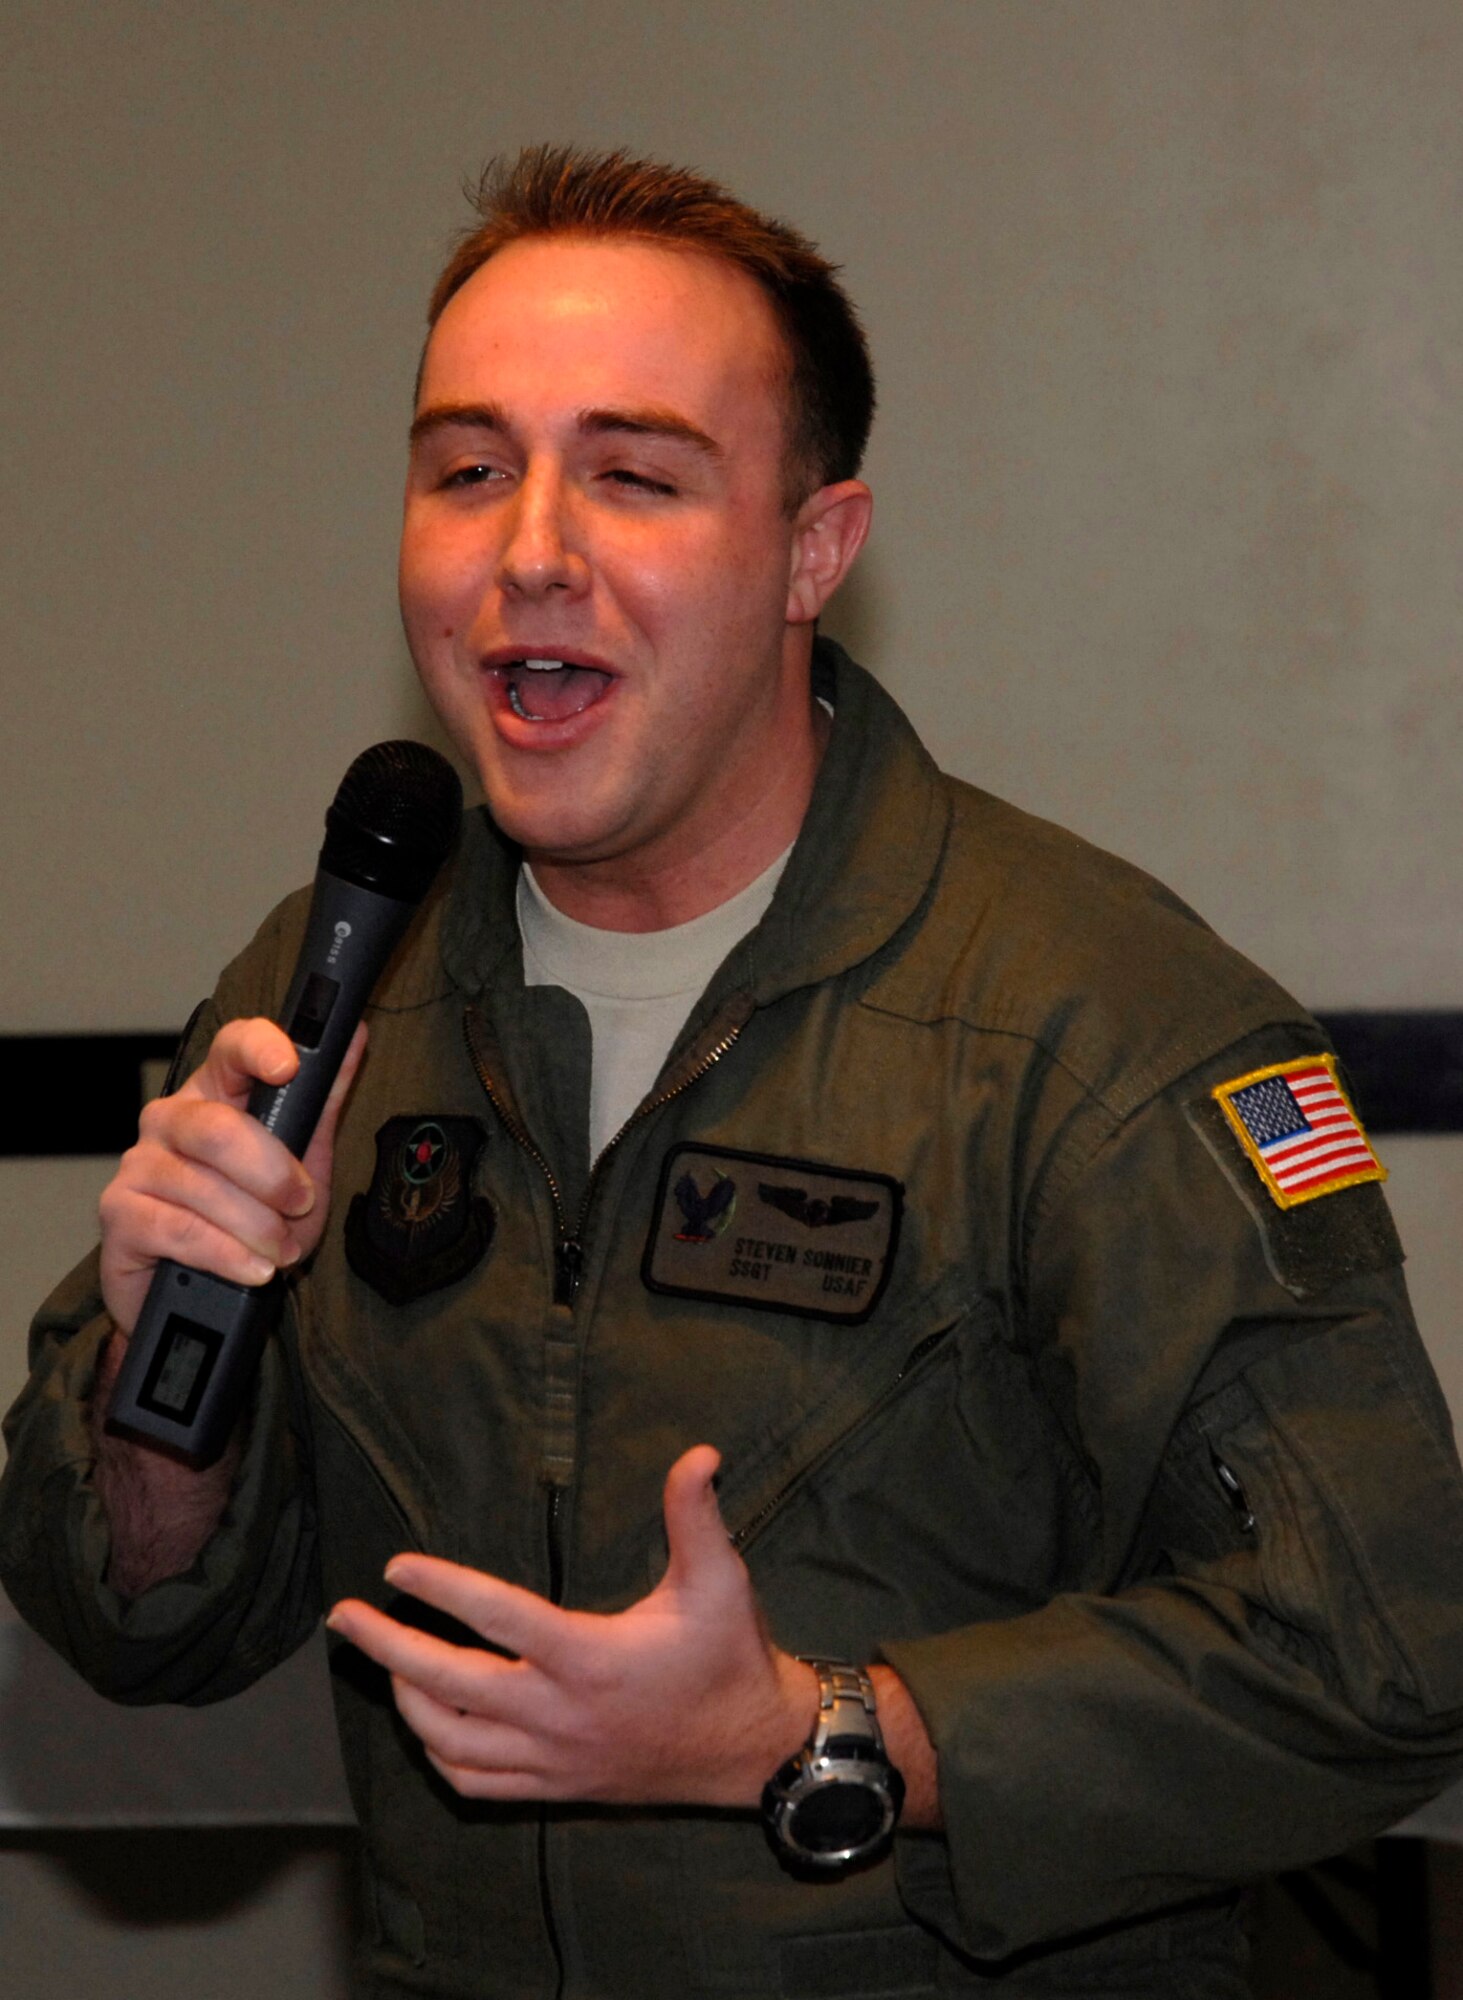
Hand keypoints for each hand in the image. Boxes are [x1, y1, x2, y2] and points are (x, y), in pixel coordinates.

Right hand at [98, 1016, 366, 1334]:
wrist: (204, 1295)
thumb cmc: (251, 1220)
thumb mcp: (301, 1163)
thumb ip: (321, 1105)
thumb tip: (355, 1039)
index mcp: (215, 1092)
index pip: (231, 1048)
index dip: (258, 1048)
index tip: (287, 1066)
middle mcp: (169, 1118)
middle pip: (218, 1130)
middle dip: (272, 1176)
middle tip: (301, 1205)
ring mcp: (138, 1164)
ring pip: (203, 1187)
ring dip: (257, 1227)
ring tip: (280, 1250)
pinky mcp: (119, 1213)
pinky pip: (180, 1230)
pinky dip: (228, 1254)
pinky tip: (252, 1268)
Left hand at [326, 1445, 818, 1805]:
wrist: (751, 1749)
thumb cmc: (730, 1657)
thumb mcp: (722, 1580)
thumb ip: (697, 1515)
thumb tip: (699, 1451)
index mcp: (589, 1658)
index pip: (496, 1617)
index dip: (440, 1587)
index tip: (396, 1565)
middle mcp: (559, 1713)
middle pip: (449, 1685)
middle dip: (387, 1647)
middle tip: (344, 1618)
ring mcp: (553, 1757)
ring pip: (451, 1741)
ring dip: (406, 1700)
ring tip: (383, 1659)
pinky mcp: (557, 1786)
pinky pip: (476, 1784)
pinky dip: (439, 1756)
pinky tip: (428, 1725)